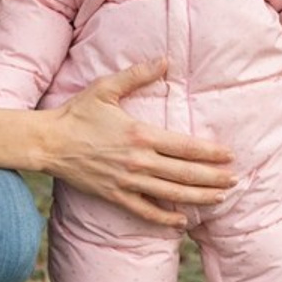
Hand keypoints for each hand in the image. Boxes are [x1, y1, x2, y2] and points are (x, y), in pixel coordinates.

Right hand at [45, 60, 235, 227]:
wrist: (48, 142)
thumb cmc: (77, 113)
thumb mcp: (106, 88)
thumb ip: (138, 74)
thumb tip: (164, 59)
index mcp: (140, 134)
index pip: (185, 146)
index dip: (210, 153)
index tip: (229, 155)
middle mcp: (138, 161)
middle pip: (184, 173)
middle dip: (212, 178)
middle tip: (234, 181)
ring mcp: (127, 181)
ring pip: (170, 194)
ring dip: (198, 198)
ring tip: (219, 199)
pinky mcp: (114, 195)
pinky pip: (145, 211)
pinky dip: (165, 219)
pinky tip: (181, 222)